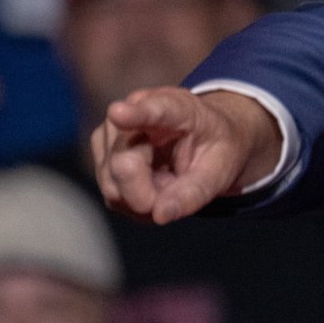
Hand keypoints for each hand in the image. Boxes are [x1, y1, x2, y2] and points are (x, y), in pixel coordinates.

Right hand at [93, 87, 282, 224]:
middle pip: (123, 163)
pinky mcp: (102, 154)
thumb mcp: (221, 170)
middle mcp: (136, 111)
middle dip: (146, 195)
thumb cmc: (216, 148)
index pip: (155, 109)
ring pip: (112, 184)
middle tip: (175, 196)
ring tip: (169, 186)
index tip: (118, 112)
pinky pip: (112, 195)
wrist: (207, 138)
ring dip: (143, 200)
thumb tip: (160, 215)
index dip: (135, 114)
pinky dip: (134, 203)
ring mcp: (113, 132)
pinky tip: (154, 188)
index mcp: (178, 107)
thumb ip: (194, 191)